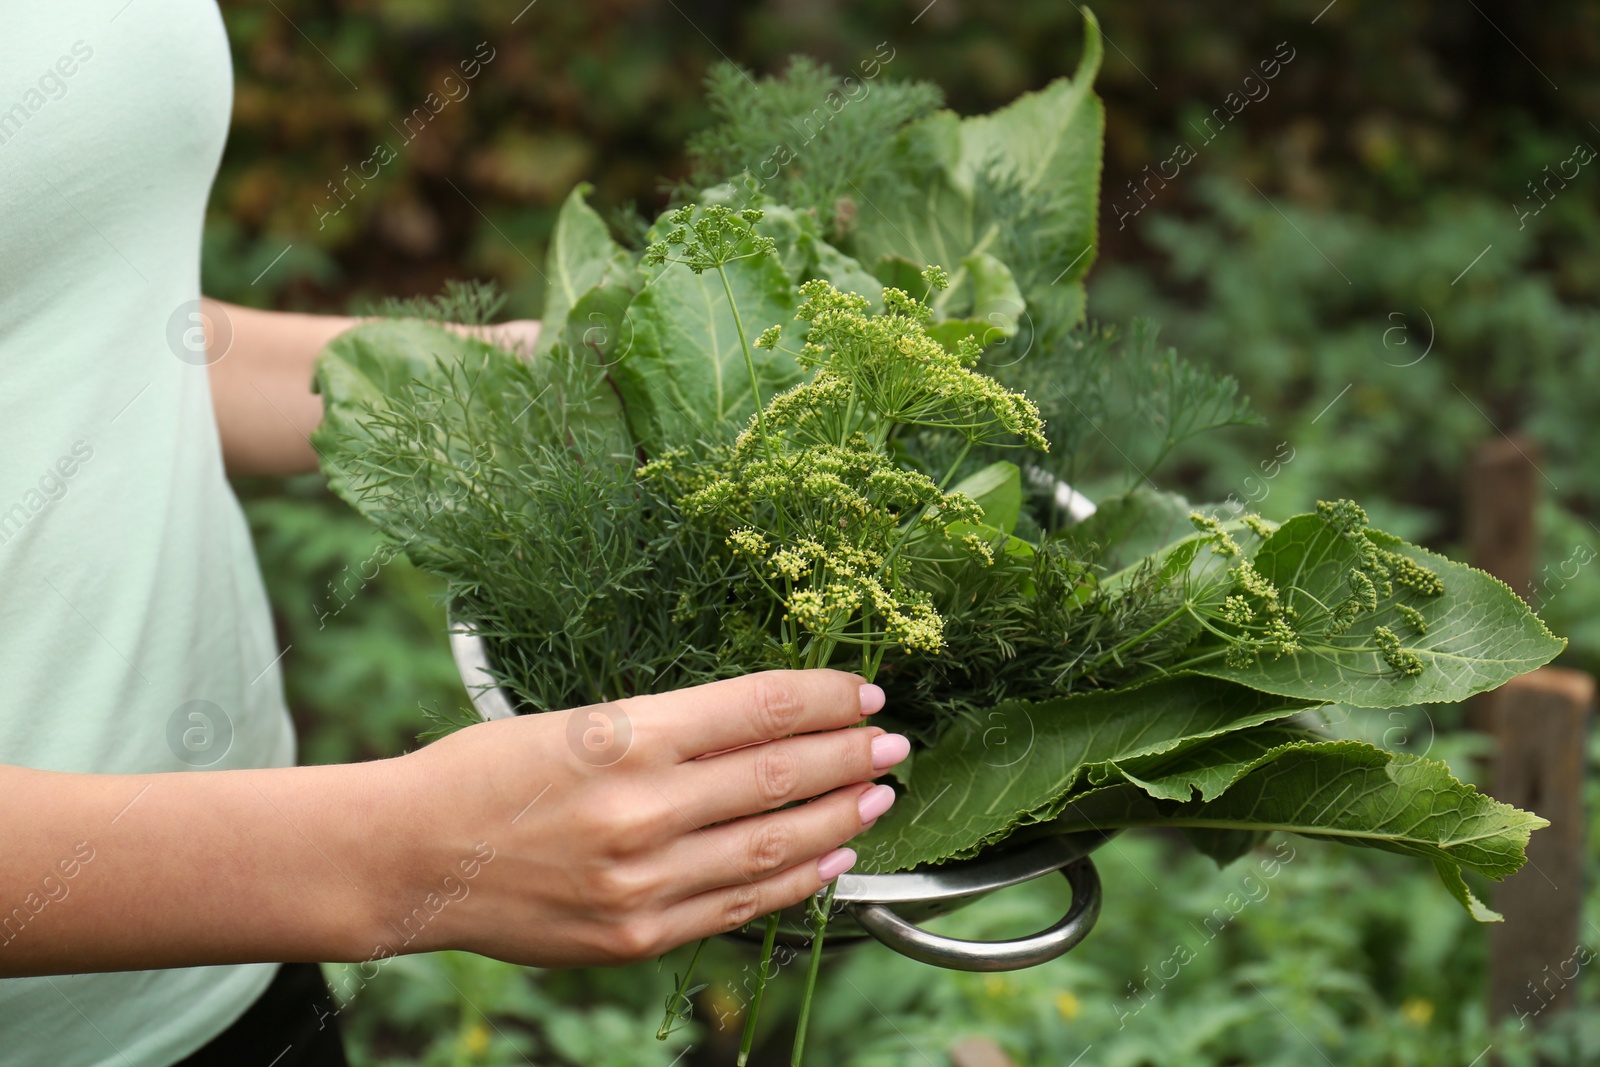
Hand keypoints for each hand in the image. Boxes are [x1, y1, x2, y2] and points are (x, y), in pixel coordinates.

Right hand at [386, 670, 906, 966]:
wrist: (410, 858)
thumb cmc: (486, 772)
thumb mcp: (579, 721)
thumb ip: (671, 730)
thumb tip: (767, 727)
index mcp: (625, 736)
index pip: (758, 709)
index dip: (825, 699)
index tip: (864, 693)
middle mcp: (641, 809)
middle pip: (778, 776)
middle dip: (849, 755)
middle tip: (891, 742)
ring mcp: (641, 881)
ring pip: (772, 846)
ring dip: (838, 819)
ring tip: (877, 796)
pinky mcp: (635, 935)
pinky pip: (738, 908)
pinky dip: (794, 882)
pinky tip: (829, 860)